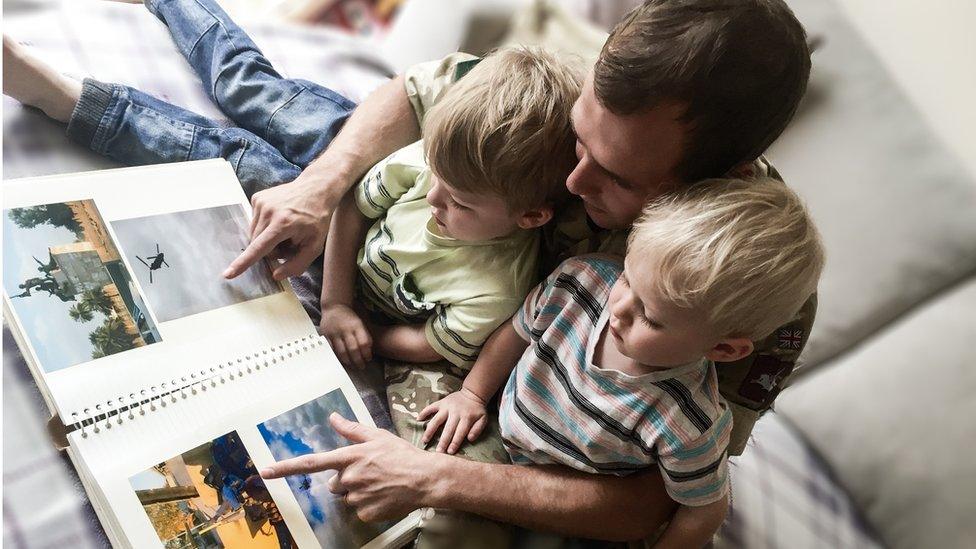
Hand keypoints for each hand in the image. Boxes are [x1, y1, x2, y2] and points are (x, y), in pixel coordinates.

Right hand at [224, 177, 335, 280]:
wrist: (316, 188)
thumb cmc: (317, 219)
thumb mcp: (315, 245)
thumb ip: (297, 264)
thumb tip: (275, 275)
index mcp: (283, 224)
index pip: (259, 248)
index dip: (243, 263)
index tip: (227, 274)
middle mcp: (268, 211)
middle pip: (257, 244)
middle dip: (270, 249)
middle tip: (289, 242)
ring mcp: (260, 202)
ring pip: (254, 233)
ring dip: (266, 238)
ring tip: (284, 229)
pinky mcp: (256, 198)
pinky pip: (254, 221)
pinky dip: (264, 225)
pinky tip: (278, 218)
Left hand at [260, 413, 445, 521]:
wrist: (426, 479)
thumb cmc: (402, 455)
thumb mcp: (378, 436)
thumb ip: (352, 430)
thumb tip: (334, 418)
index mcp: (349, 457)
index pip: (310, 463)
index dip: (286, 467)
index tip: (265, 471)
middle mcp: (349, 478)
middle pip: (334, 483)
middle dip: (346, 479)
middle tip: (370, 472)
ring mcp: (357, 498)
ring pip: (348, 497)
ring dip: (359, 491)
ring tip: (381, 482)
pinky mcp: (366, 513)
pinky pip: (360, 510)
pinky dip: (370, 504)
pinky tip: (385, 495)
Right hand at [320, 304, 372, 368]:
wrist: (334, 306)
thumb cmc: (350, 316)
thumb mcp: (361, 322)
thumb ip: (365, 335)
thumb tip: (369, 351)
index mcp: (356, 325)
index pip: (364, 342)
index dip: (367, 353)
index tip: (368, 359)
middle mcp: (345, 329)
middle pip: (353, 349)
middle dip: (358, 360)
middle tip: (361, 367)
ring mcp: (334, 332)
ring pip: (341, 351)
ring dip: (348, 361)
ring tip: (352, 365)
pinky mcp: (326, 335)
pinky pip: (331, 349)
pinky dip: (336, 356)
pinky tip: (340, 361)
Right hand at [418, 387, 488, 453]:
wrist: (473, 393)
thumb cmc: (477, 410)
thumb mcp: (483, 419)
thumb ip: (477, 429)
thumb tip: (470, 439)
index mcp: (466, 417)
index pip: (460, 432)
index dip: (455, 442)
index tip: (450, 452)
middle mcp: (455, 412)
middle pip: (448, 429)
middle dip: (443, 441)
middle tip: (438, 452)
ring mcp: (447, 406)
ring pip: (436, 419)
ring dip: (430, 430)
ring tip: (424, 440)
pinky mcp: (441, 402)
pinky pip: (430, 407)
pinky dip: (424, 412)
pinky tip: (418, 420)